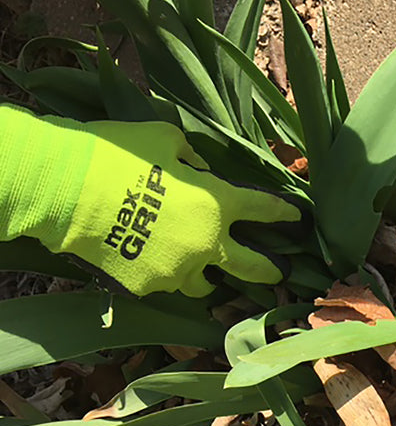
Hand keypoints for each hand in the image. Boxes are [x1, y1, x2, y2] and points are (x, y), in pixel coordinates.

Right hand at [0, 105, 303, 296]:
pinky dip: (163, 274)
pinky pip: (164, 284)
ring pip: (205, 285)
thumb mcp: (165, 140)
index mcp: (219, 202)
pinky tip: (150, 263)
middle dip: (271, 271)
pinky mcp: (150, 285)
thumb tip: (197, 169)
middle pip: (252, 267)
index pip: (265, 209)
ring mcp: (180, 269)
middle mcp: (209, 242)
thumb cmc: (121, 154)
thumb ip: (191, 158)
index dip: (283, 214)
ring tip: (204, 273)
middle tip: (281, 274)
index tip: (296, 219)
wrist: (69, 189)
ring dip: (208, 277)